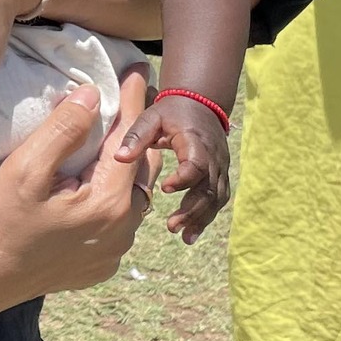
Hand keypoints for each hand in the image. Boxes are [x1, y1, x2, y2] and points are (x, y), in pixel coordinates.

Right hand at [0, 76, 152, 315]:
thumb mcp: (25, 168)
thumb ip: (62, 129)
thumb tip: (91, 95)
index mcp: (109, 204)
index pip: (129, 140)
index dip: (132, 100)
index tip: (137, 69)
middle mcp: (122, 231)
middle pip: (142, 168)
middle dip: (138, 130)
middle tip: (135, 95)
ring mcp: (113, 252)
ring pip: (133, 195)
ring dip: (127, 164)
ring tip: (118, 134)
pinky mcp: (99, 264)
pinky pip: (119, 221)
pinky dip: (115, 194)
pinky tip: (97, 181)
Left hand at [114, 91, 229, 241]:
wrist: (200, 103)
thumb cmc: (171, 112)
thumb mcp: (151, 117)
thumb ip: (136, 136)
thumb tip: (119, 158)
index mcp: (195, 141)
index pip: (197, 164)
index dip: (184, 179)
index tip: (165, 188)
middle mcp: (213, 156)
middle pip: (209, 188)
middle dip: (192, 210)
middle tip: (171, 226)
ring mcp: (220, 167)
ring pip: (217, 197)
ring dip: (202, 218)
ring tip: (184, 237)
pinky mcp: (221, 174)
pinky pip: (219, 198)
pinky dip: (207, 216)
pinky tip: (192, 233)